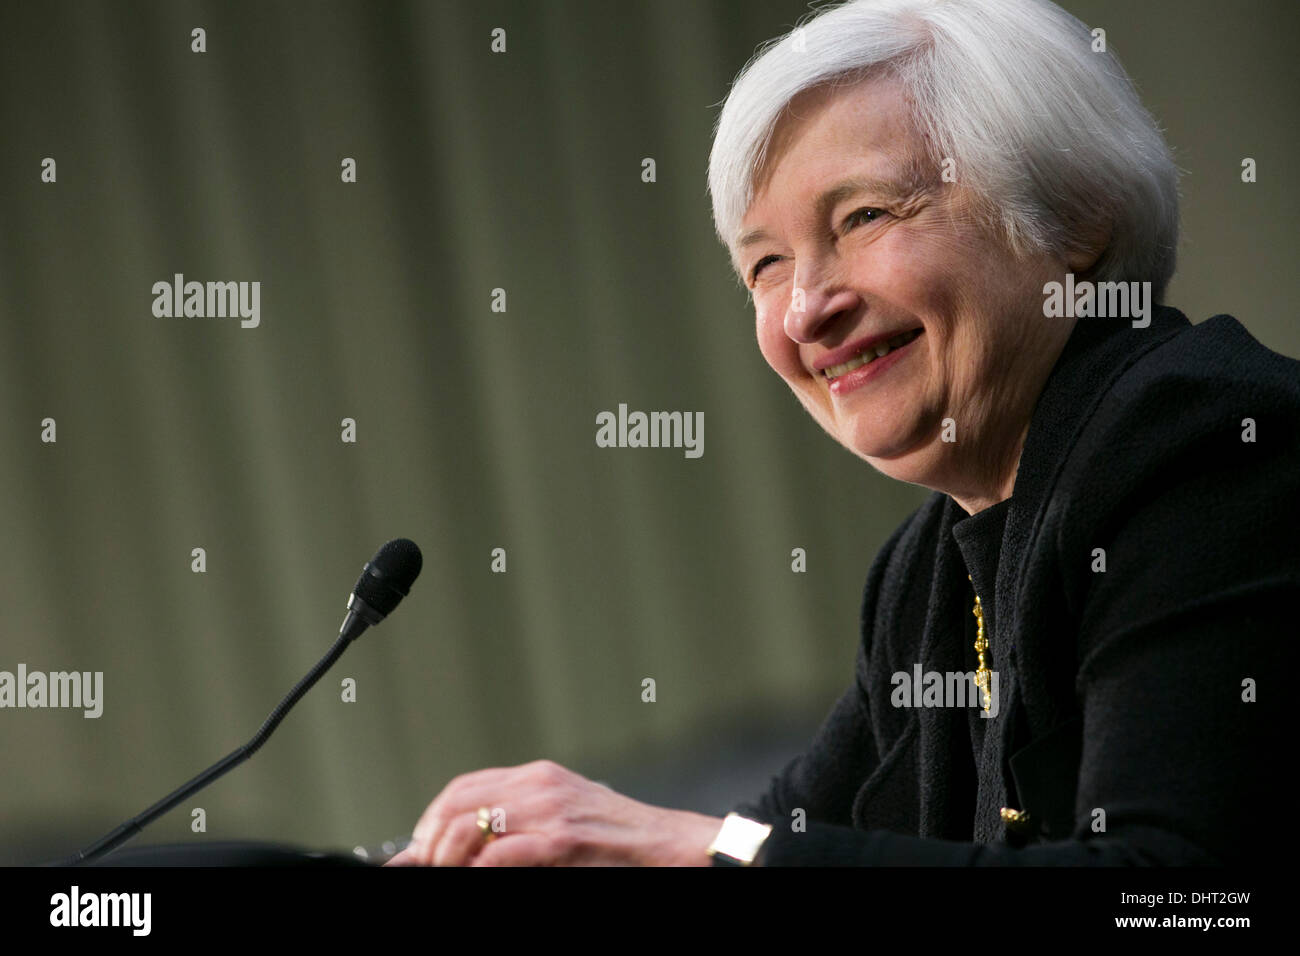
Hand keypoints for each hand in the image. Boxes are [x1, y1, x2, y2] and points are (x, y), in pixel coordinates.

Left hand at [383, 759, 722, 865]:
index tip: (419, 850)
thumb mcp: (566, 819)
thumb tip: (475, 849)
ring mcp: (550, 810)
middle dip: (429, 840)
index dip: (431, 820)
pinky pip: (503, 852)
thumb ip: (523, 823)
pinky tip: (475, 877)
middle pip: (458, 802)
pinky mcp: (563, 839)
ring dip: (446, 856)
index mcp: (538, 777)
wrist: (670, 845)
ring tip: (445, 874)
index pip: (464, 787)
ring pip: (471, 824)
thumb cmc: (621, 841)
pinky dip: (479, 868)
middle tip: (424, 867)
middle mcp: (539, 785)